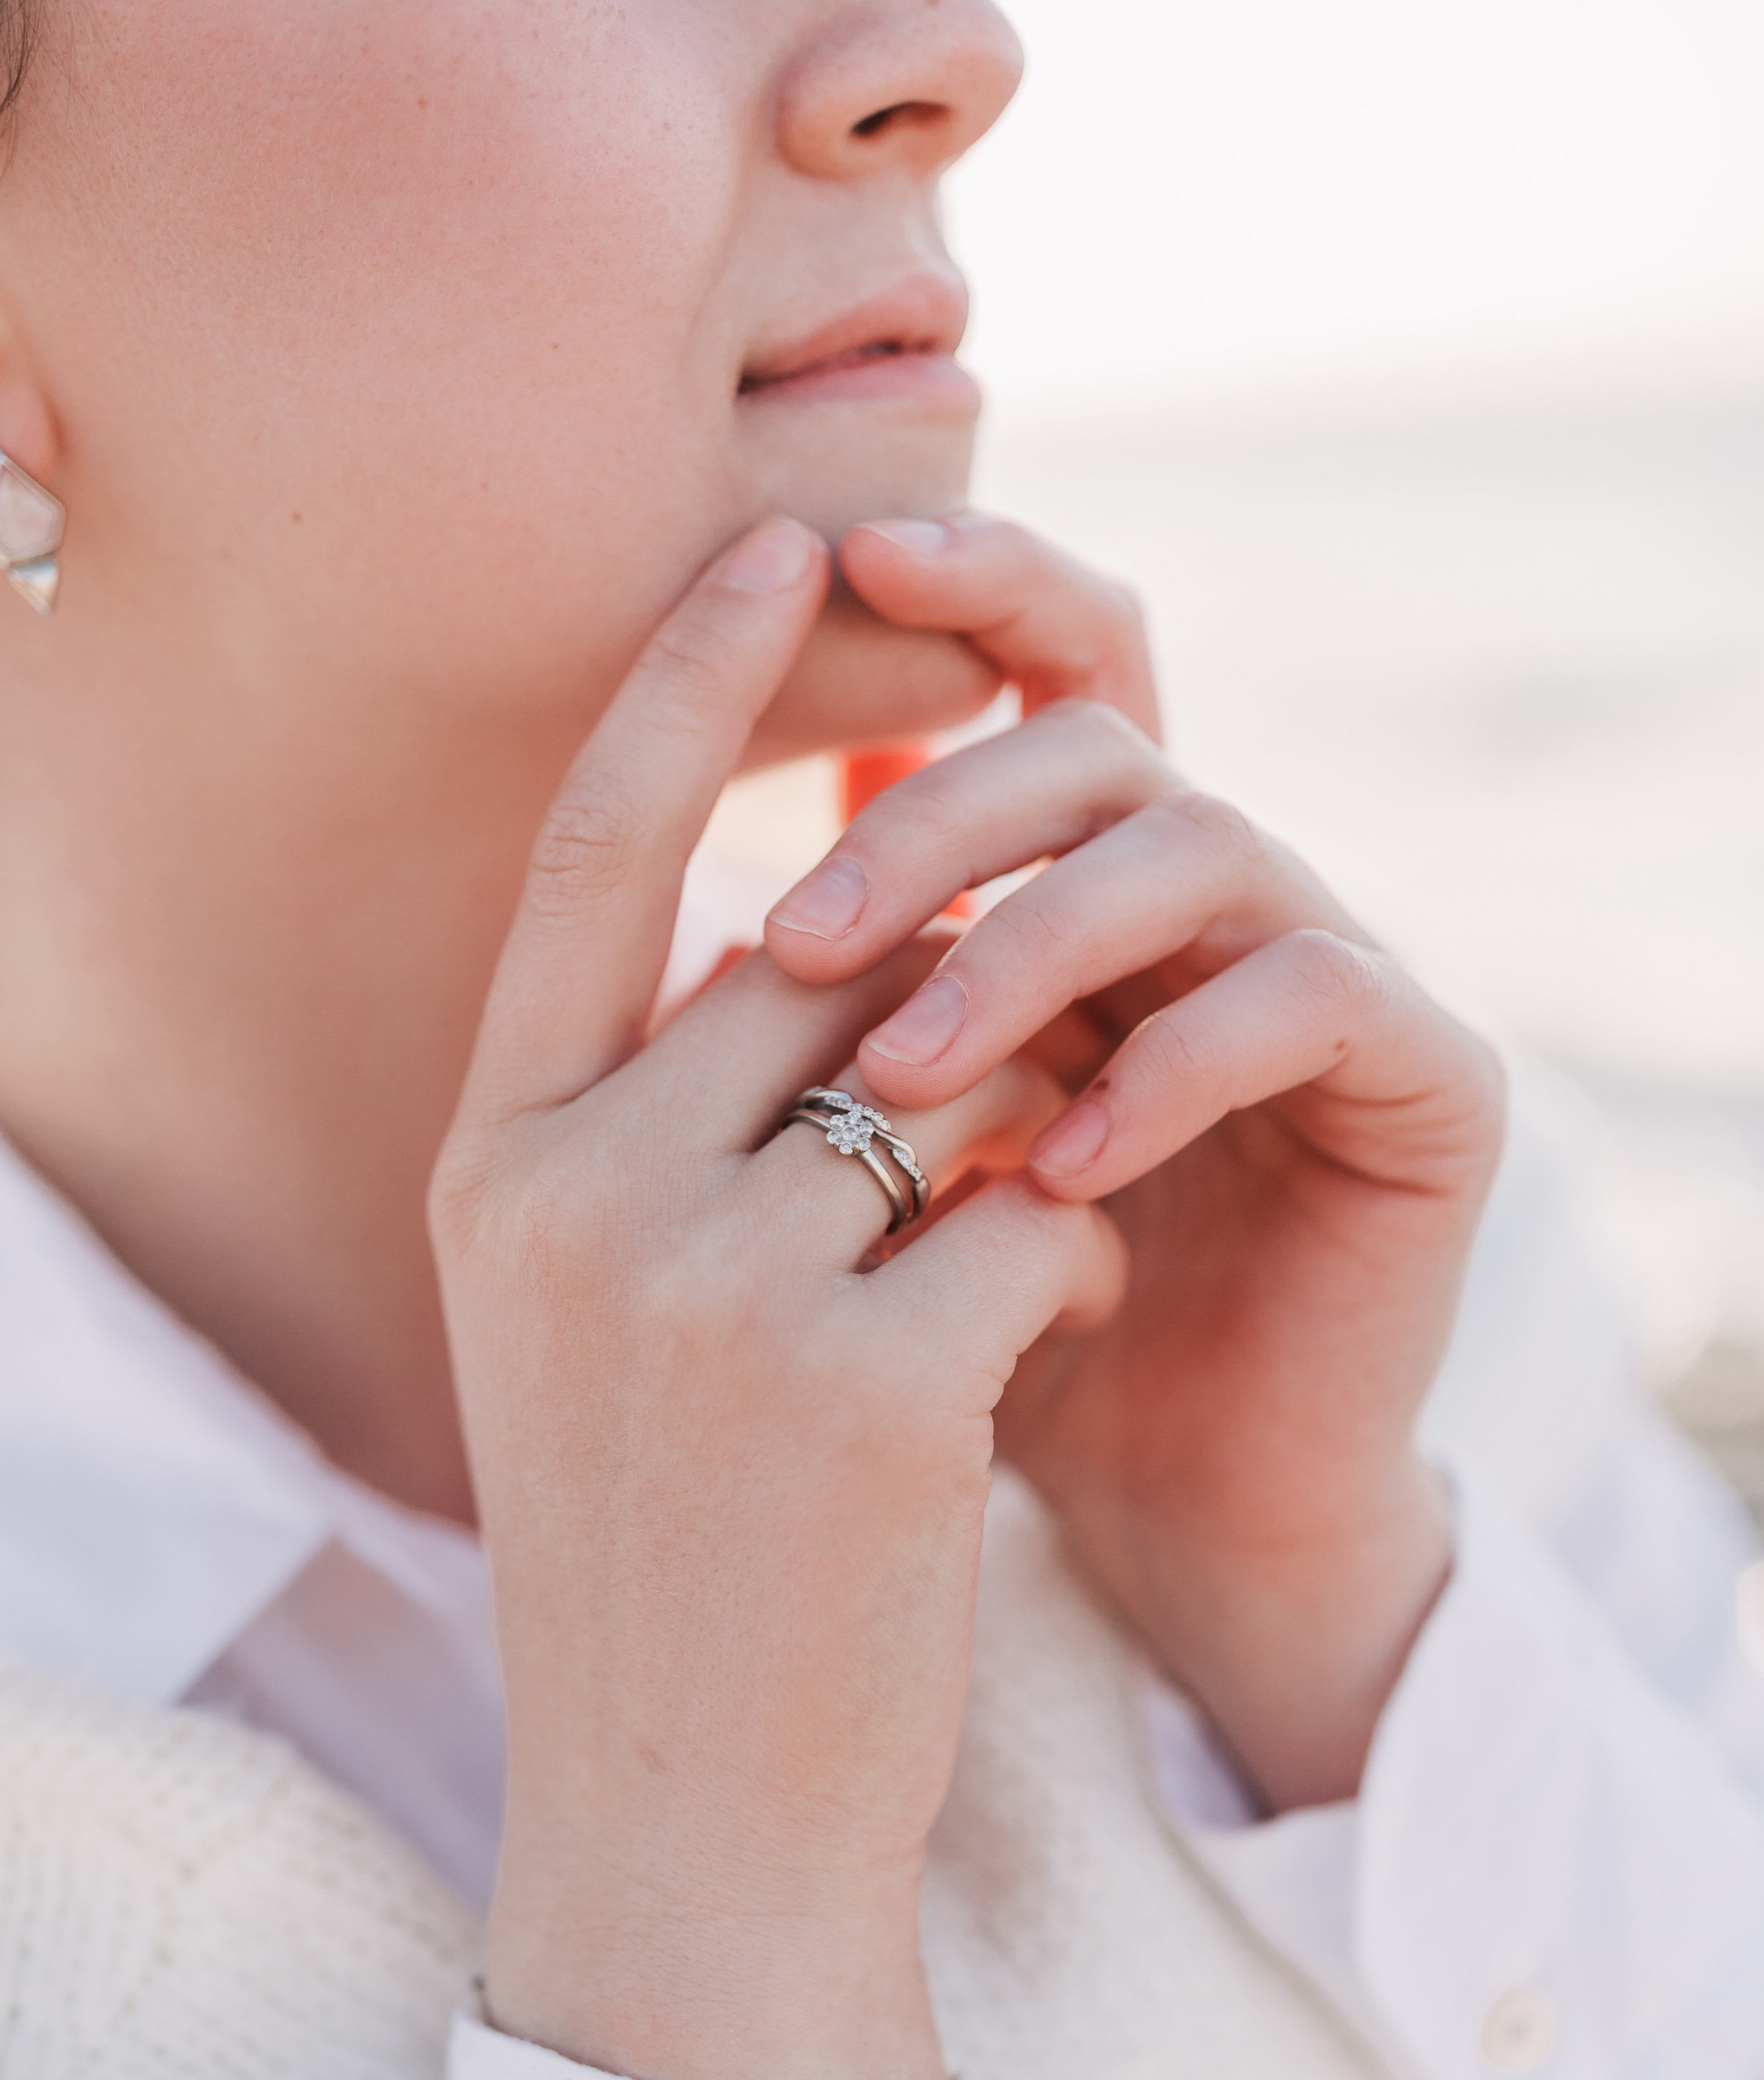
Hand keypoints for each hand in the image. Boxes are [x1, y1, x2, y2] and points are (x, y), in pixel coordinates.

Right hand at [429, 519, 1121, 2079]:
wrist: (684, 1819)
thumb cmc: (668, 1556)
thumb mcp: (604, 1318)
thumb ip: (668, 1123)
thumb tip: (838, 938)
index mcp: (491, 1164)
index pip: (592, 855)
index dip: (687, 685)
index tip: (782, 547)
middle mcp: (574, 1197)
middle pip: (819, 960)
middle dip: (944, 999)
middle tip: (997, 1089)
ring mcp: (708, 1286)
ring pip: (948, 1079)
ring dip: (1017, 1143)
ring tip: (990, 1261)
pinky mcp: (863, 1382)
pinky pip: (1037, 1213)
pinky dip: (1071, 1260)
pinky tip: (1025, 1361)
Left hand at [764, 514, 1504, 1810]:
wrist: (1160, 1524)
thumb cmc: (978, 1354)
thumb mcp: (862, 1175)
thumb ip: (807, 1019)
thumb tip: (649, 874)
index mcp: (1092, 885)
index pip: (1050, 664)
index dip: (968, 579)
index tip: (824, 556)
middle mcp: (1219, 901)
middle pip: (1096, 737)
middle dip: (936, 819)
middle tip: (800, 936)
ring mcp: (1336, 974)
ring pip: (1203, 840)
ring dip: (1031, 943)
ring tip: (903, 1082)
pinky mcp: (1429, 1080)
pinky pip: (1313, 992)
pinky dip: (1173, 1067)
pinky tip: (1054, 1172)